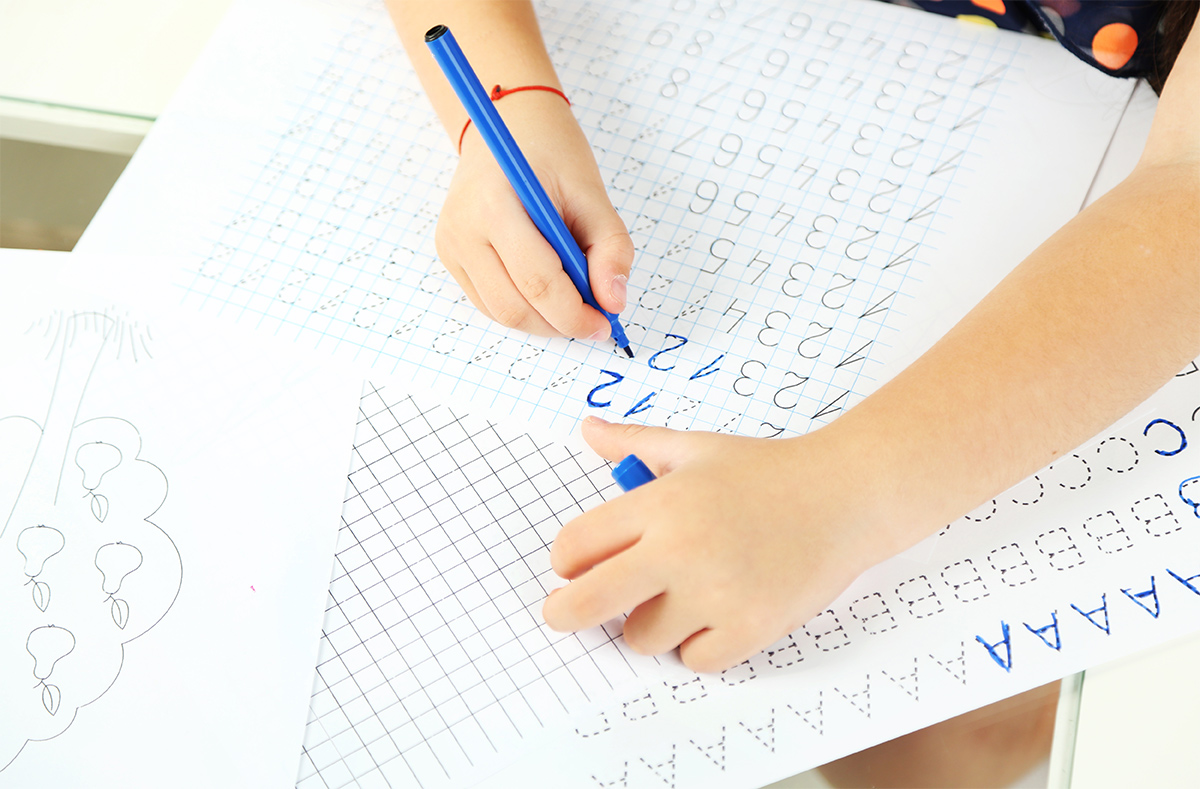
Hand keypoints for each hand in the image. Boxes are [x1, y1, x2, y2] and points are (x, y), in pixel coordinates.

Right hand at [435, 93, 632, 338]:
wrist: (506, 124)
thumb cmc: (551, 153)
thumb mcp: (592, 192)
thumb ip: (610, 247)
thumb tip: (613, 302)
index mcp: (494, 205)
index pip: (536, 282)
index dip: (575, 313)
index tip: (605, 323)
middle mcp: (462, 229)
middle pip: (514, 307)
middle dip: (560, 324)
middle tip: (594, 321)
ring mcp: (451, 246)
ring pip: (501, 313)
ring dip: (543, 322)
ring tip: (574, 302)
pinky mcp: (451, 257)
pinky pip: (490, 303)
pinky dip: (525, 309)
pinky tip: (549, 291)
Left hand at [542, 416, 899, 672]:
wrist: (846, 497)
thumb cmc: (767, 472)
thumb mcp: (695, 447)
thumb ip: (635, 444)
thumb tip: (588, 430)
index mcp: (661, 502)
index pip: (574, 546)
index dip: (567, 561)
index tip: (574, 568)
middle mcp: (681, 550)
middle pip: (587, 604)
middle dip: (566, 613)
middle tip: (564, 615)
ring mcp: (716, 594)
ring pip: (641, 638)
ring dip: (652, 624)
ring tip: (683, 594)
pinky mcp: (750, 629)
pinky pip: (693, 659)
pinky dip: (699, 644)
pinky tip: (719, 611)